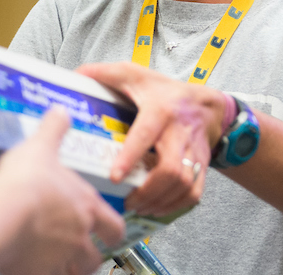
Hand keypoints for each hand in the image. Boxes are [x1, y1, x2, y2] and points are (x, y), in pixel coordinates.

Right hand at [0, 107, 125, 274]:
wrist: (2, 213)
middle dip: (89, 257)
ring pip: (75, 273)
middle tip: (80, 255)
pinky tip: (30, 270)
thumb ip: (53, 130)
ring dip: (69, 270)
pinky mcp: (39, 273)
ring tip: (56, 266)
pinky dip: (41, 274)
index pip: (114, 225)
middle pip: (95, 257)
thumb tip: (60, 112)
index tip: (109, 233)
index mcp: (85, 206)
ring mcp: (60, 258)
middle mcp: (79, 235)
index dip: (112, 230)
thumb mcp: (40, 147)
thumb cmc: (24, 183)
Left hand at [77, 62, 224, 216]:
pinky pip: (195, 192)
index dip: (131, 157)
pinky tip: (158, 208)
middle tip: (128, 201)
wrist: (207, 105)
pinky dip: (176, 205)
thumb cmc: (164, 91)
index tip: (114, 176)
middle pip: (170, 169)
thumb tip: (74, 76)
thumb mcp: (134, 75)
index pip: (146, 135)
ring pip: (184, 183)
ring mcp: (193, 151)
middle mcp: (179, 132)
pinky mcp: (202, 166)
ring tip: (139, 207)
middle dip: (148, 190)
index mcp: (160, 110)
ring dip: (160, 201)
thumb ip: (104, 74)